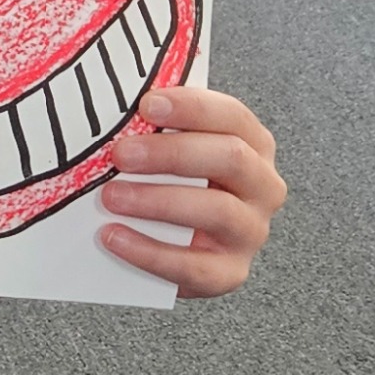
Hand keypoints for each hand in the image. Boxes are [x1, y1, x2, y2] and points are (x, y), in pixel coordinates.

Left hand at [99, 83, 284, 299]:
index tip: (147, 106)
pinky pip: (193, 266)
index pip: (233, 116)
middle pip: (230, 158)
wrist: (183, 251)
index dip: (192, 108)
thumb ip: (161, 127)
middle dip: (172, 153)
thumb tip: (121, 101)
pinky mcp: (230, 273)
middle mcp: (263, 187)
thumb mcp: (176, 151)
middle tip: (122, 154)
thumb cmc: (178, 188)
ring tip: (112, 196)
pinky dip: (149, 252)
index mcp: (254, 146)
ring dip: (158, 201)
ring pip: (217, 211)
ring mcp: (251, 232)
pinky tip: (114, 237)